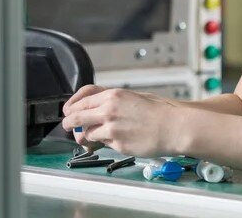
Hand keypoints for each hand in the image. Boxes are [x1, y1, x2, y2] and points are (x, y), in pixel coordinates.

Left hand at [61, 87, 184, 156]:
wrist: (174, 127)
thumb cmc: (158, 112)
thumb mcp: (131, 97)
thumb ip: (111, 101)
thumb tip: (93, 106)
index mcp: (112, 95)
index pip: (82, 99)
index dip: (71, 107)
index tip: (67, 112)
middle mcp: (108, 110)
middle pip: (76, 117)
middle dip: (68, 123)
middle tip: (67, 126)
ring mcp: (112, 128)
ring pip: (87, 133)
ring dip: (88, 136)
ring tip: (94, 137)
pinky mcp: (117, 144)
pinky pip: (104, 144)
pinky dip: (106, 143)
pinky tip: (117, 140)